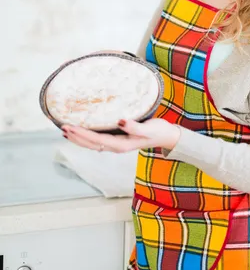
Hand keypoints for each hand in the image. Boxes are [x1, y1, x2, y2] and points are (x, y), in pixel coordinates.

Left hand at [62, 118, 180, 152]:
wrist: (166, 136)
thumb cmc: (158, 131)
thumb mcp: (149, 128)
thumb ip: (134, 127)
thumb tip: (120, 122)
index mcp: (122, 145)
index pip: (97, 140)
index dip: (82, 135)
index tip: (70, 127)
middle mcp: (116, 147)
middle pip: (91, 144)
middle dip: (76, 137)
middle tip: (62, 127)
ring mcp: (116, 145)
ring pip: (92, 144)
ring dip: (79, 139)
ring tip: (66, 131)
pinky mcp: (118, 140)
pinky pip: (98, 141)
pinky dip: (87, 138)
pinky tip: (82, 132)